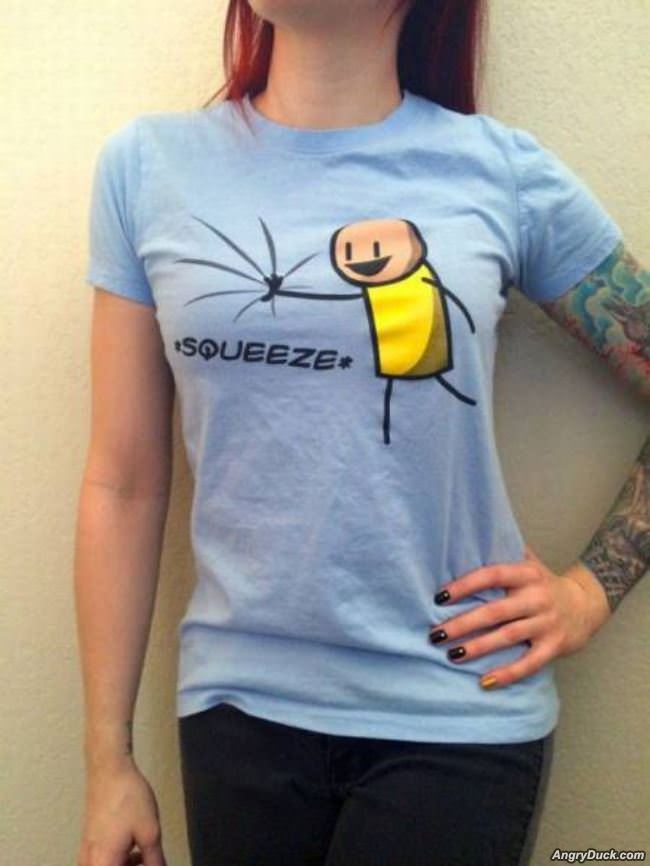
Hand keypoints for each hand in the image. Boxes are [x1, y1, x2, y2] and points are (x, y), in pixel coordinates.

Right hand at [77, 759, 166, 865]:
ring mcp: (86, 852)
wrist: (109, 769)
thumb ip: (155, 861)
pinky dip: (118, 861)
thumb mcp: (150, 833)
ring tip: (147, 857)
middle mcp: (90, 862)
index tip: (152, 864)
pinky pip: (102, 862)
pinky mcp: (88, 842)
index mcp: (104, 864)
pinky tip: (135, 849)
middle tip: (151, 861)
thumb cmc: (127, 798)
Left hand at [428, 544, 611, 689]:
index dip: (466, 585)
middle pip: (496, 611)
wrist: (588, 604)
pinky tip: (485, 682)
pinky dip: (507, 674)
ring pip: (509, 637)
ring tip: (452, 656)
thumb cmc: (544, 583)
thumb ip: (503, 552)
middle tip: (436, 634)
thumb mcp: (528, 563)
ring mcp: (547, 623)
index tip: (439, 597)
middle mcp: (537, 597)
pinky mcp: (555, 646)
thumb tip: (467, 538)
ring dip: (479, 647)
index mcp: (527, 574)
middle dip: (463, 623)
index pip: (492, 575)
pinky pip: (530, 663)